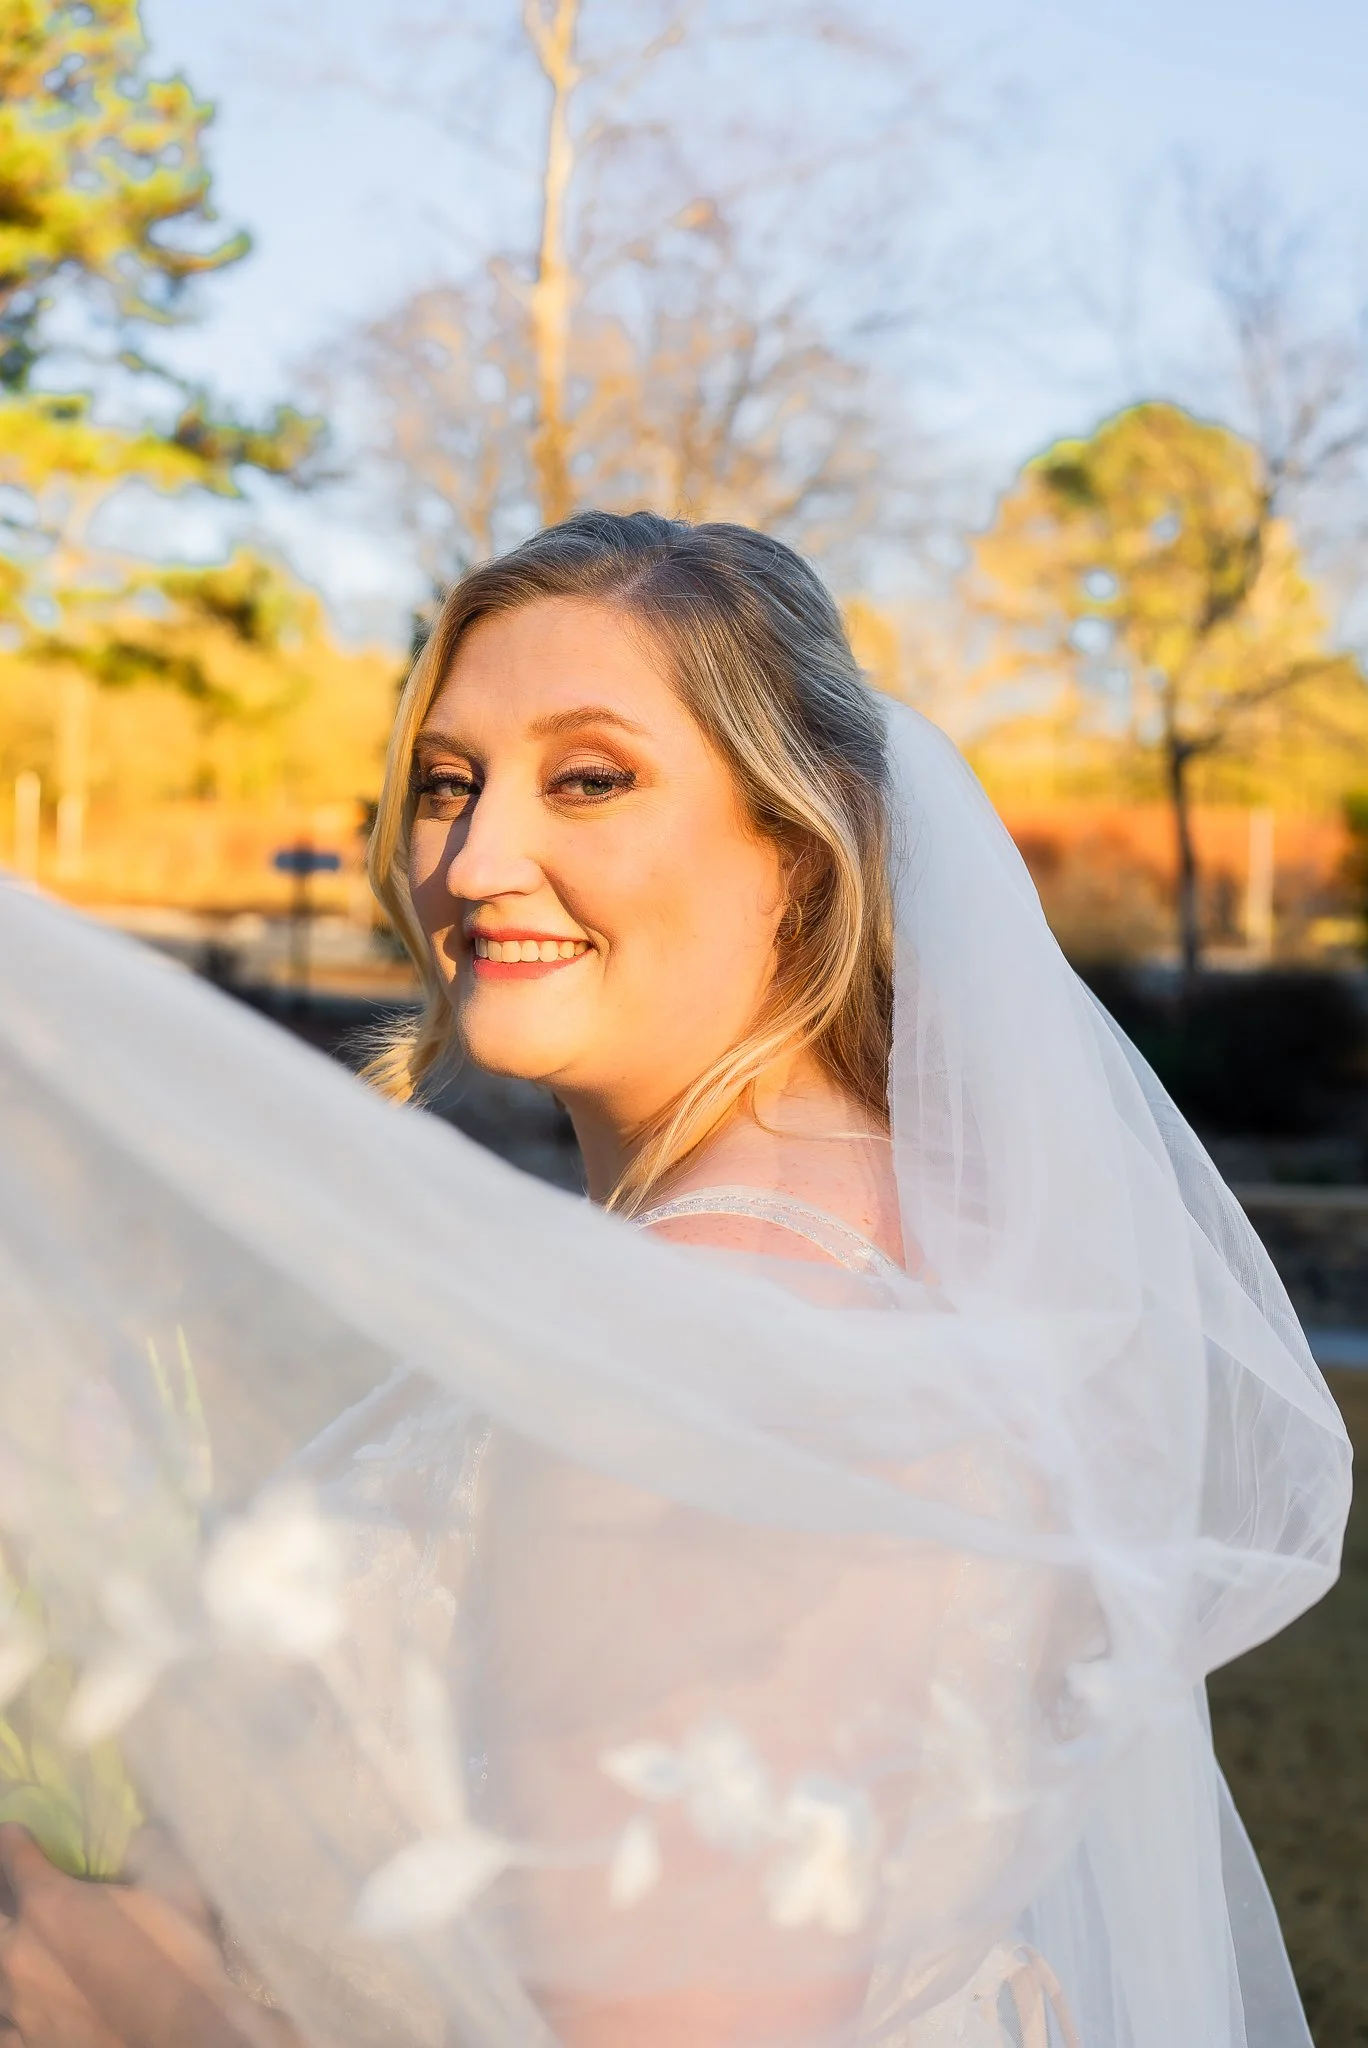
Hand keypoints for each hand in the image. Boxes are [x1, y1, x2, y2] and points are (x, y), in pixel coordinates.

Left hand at [0, 1824, 285, 2047]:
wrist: (182, 2034)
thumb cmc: (178, 1954)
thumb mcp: (176, 1884)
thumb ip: (152, 1849)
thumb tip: (145, 1830)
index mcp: (51, 1904)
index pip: (14, 1860)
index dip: (12, 1842)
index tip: (13, 1834)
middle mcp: (21, 1952)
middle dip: (4, 1906)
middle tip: (23, 1904)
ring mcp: (19, 2005)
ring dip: (8, 1959)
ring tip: (26, 1956)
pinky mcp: (28, 2044)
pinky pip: (3, 2029)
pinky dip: (11, 2016)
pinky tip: (23, 2011)